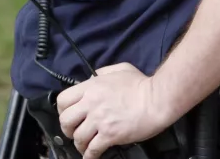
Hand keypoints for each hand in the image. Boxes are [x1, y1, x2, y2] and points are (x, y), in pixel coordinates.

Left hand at [56, 63, 176, 157]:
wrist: (157, 99)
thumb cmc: (142, 84)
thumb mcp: (118, 69)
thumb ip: (102, 73)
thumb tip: (92, 79)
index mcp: (90, 87)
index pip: (63, 100)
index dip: (62, 110)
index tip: (67, 115)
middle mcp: (90, 104)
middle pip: (66, 120)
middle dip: (67, 129)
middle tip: (73, 133)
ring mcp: (100, 120)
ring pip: (78, 137)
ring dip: (79, 144)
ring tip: (83, 146)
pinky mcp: (111, 135)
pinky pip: (93, 149)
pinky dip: (90, 155)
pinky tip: (91, 157)